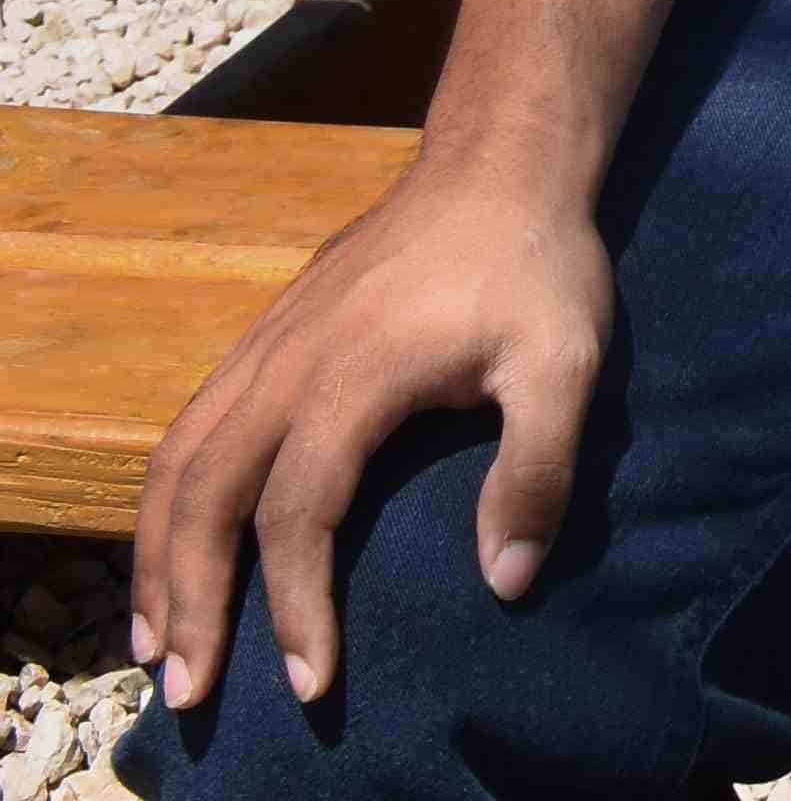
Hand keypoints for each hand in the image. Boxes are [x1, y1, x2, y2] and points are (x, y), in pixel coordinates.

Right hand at [128, 159, 612, 717]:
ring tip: (156, 639)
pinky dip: (166, 499)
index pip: (298, 518)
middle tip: (185, 693)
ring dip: (157, 557)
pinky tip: (174, 545)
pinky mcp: (263, 337)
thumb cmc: (535, 267)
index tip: (311, 683)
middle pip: (205, 500)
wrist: (497, 163)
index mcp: (352, 378)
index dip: (296, 608)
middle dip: (190, 602)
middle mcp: (284, 366)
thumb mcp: (568, 362)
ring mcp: (264, 347)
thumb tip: (506, 580)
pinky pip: (188, 428)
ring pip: (178, 464)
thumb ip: (538, 470)